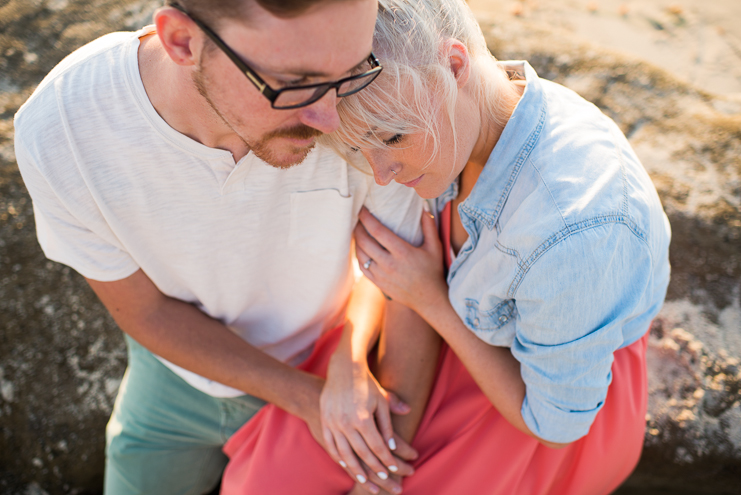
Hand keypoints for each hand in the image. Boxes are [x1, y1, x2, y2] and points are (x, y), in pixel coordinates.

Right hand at [321, 352, 417, 493]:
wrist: (343, 368)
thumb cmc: (367, 383)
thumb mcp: (382, 400)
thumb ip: (389, 423)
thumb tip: (395, 445)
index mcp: (363, 418)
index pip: (377, 447)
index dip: (386, 460)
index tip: (393, 469)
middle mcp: (346, 423)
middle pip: (362, 453)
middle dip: (375, 469)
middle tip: (385, 479)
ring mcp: (333, 423)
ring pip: (345, 454)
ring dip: (356, 469)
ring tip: (365, 480)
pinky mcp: (325, 421)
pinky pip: (331, 445)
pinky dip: (339, 457)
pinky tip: (346, 465)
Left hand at [355, 207, 446, 316]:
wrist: (429, 299)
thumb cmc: (432, 271)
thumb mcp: (435, 247)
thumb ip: (429, 226)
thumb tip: (424, 206)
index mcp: (402, 252)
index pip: (378, 231)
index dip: (366, 218)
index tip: (362, 209)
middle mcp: (389, 264)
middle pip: (364, 241)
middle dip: (357, 227)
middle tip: (356, 218)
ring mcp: (381, 275)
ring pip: (360, 254)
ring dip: (356, 241)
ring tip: (356, 231)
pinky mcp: (378, 283)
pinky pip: (362, 267)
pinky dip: (358, 255)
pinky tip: (360, 248)